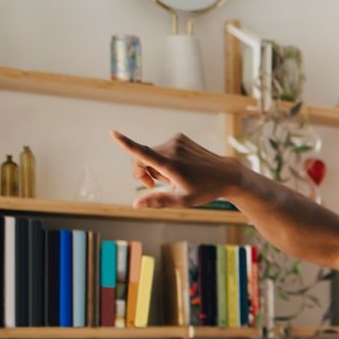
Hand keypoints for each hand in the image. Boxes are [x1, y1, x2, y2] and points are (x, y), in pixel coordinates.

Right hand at [110, 130, 246, 208]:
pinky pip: (162, 149)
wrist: (226, 174)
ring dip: (156, 166)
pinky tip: (180, 167)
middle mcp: (172, 148)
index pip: (143, 153)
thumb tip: (135, 204)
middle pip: (142, 158)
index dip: (126, 144)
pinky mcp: (180, 137)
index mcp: (170, 164)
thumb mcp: (182, 200)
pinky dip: (164, 159)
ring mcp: (177, 141)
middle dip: (144, 172)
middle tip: (157, 185)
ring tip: (174, 176)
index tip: (113, 133)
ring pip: (152, 154)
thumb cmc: (205, 190)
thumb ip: (158, 201)